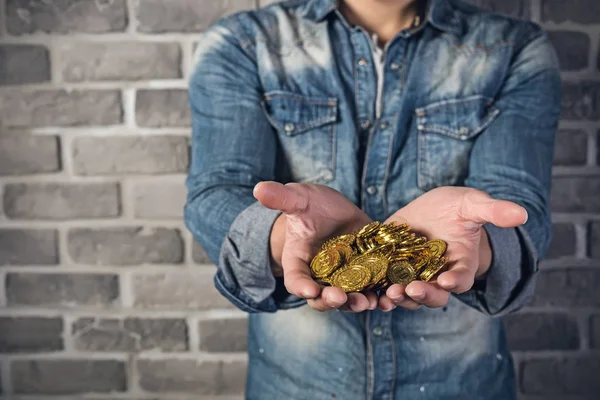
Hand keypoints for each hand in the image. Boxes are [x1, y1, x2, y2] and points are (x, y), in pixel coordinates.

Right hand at [254, 181, 376, 311]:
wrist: (336, 211)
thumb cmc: (311, 205)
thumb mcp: (299, 199)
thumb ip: (282, 197)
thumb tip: (259, 189)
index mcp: (299, 261)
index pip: (295, 279)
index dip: (301, 286)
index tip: (309, 289)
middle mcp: (319, 276)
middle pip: (320, 298)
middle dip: (330, 301)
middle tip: (340, 297)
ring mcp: (343, 279)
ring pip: (347, 300)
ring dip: (356, 304)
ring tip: (366, 302)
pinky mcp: (365, 276)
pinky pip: (370, 293)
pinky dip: (378, 298)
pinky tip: (386, 298)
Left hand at [378, 187, 527, 310]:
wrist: (431, 209)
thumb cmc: (457, 208)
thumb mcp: (473, 204)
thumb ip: (493, 210)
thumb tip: (522, 214)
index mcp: (461, 265)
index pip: (461, 279)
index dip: (456, 281)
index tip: (448, 280)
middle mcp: (438, 277)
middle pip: (434, 295)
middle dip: (424, 295)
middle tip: (412, 289)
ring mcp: (414, 276)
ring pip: (408, 296)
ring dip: (399, 297)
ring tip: (390, 293)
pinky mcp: (391, 269)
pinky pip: (385, 286)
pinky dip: (379, 293)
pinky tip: (371, 294)